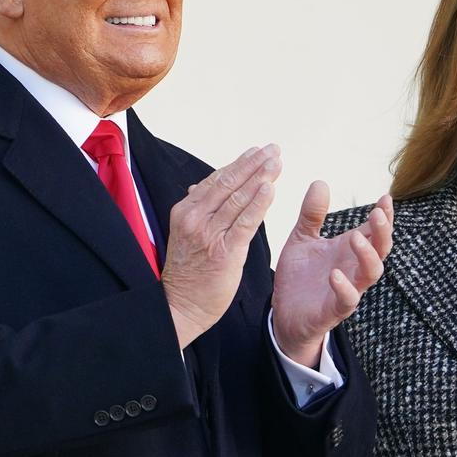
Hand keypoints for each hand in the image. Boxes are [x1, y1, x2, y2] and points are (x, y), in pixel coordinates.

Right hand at [161, 144, 280, 348]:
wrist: (181, 306)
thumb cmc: (187, 271)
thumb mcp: (185, 234)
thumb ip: (196, 209)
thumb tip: (197, 187)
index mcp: (186, 211)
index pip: (216, 180)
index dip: (239, 163)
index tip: (255, 151)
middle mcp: (196, 218)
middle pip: (229, 183)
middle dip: (253, 163)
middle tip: (272, 150)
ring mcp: (210, 234)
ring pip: (239, 198)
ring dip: (260, 177)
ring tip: (276, 163)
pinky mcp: (225, 251)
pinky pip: (246, 222)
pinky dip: (259, 203)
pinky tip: (270, 188)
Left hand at [271, 182, 393, 366]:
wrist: (283, 313)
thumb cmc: (299, 276)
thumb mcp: (302, 239)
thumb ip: (312, 214)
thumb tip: (320, 182)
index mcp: (349, 249)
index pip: (375, 230)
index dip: (385, 215)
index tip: (386, 197)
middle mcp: (353, 268)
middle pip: (381, 249)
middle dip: (383, 231)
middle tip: (378, 213)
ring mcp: (348, 289)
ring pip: (371, 273)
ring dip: (368, 256)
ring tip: (355, 239)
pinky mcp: (334, 309)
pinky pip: (348, 300)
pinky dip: (344, 287)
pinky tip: (334, 274)